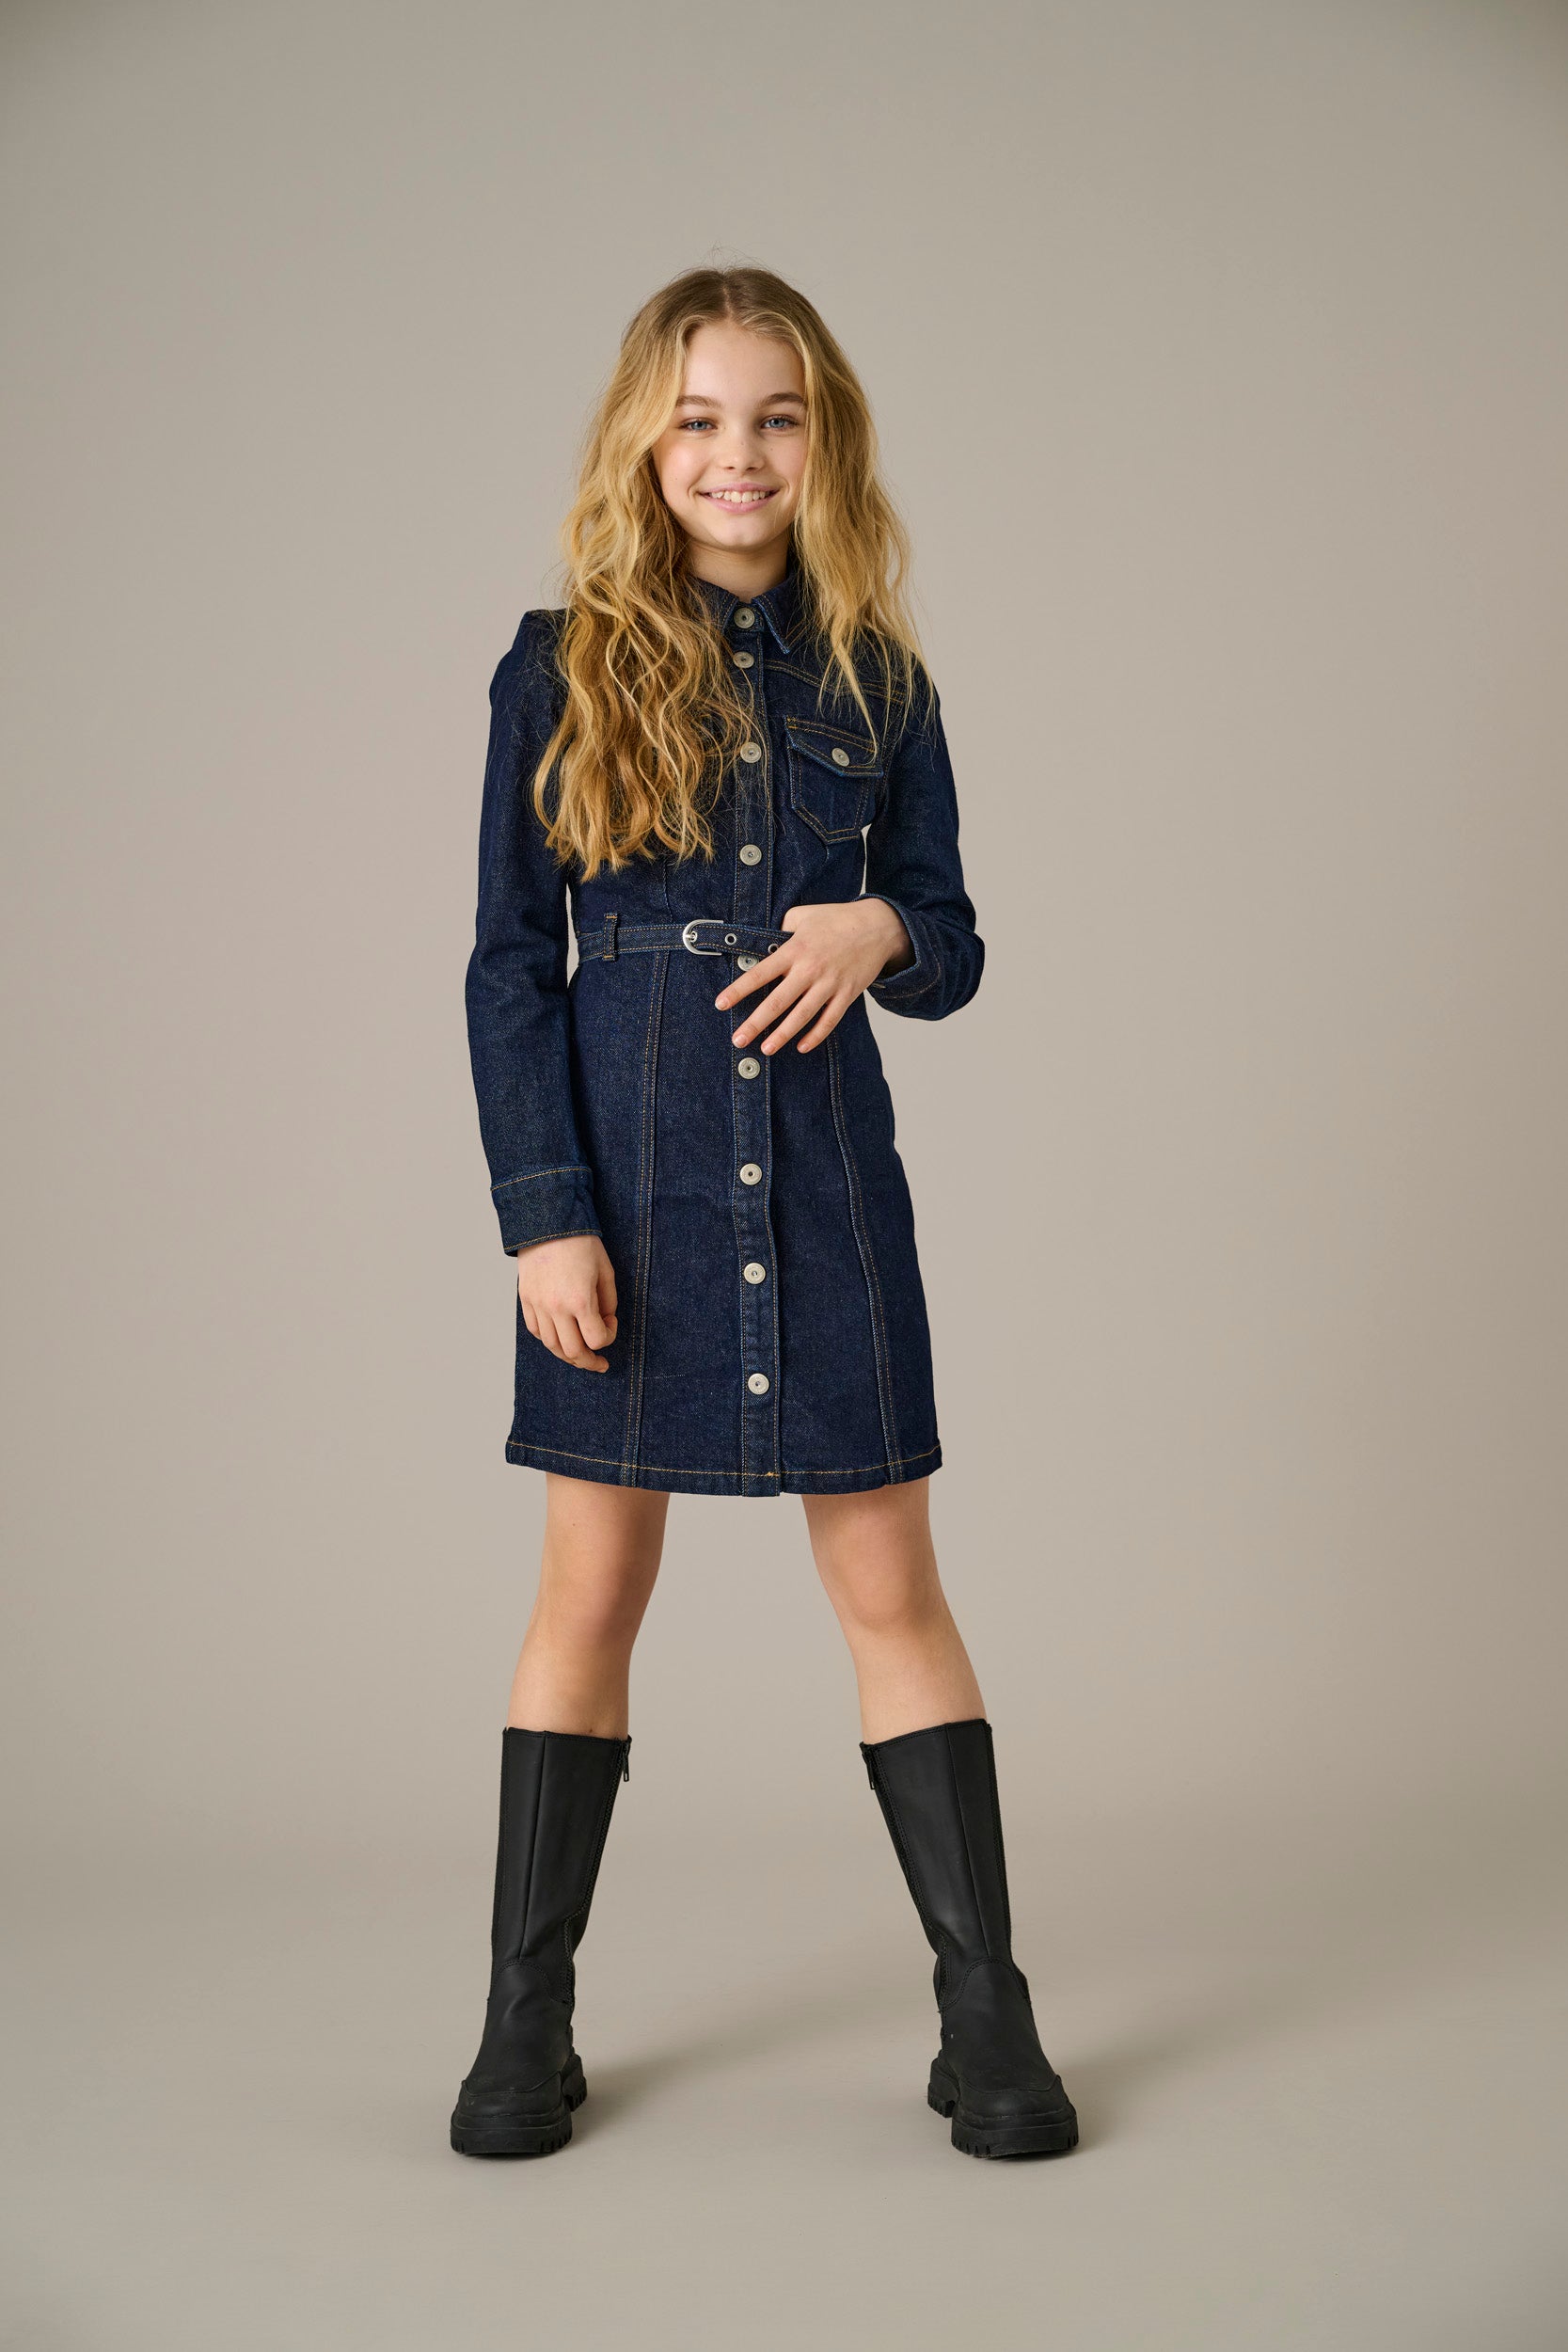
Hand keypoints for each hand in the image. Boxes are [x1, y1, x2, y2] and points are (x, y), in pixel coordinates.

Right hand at [515, 1233, 618, 1370]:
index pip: (596, 1339)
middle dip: (589, 1361)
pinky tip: (559, 1337)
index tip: (611, 1321)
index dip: (609, 1336)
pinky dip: (549, 1339)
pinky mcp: (526, 1300)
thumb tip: (603, 1321)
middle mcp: (556, 1308)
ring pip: (552, 1346)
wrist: (548, 1223)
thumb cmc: (581, 1244)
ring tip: (579, 1357)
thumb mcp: (605, 1271)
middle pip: (573, 1352)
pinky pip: (536, 1331)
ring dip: (568, 1356)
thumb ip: (608, 1301)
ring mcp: (538, 1305)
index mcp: (580, 1300)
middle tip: (599, 1363)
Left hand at [713, 900, 913, 1053]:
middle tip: (738, 1039)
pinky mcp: (847, 994)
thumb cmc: (837, 919)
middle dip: (755, 1023)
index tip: (720, 1004)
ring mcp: (830, 984)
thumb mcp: (803, 915)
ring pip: (802, 1015)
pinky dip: (816, 1035)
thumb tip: (763, 942)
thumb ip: (781, 928)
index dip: (738, 990)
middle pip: (778, 1001)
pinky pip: (830, 1020)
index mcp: (795, 949)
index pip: (760, 973)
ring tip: (766, 1049)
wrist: (878, 926)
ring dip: (783, 1035)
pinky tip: (801, 1046)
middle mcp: (810, 969)